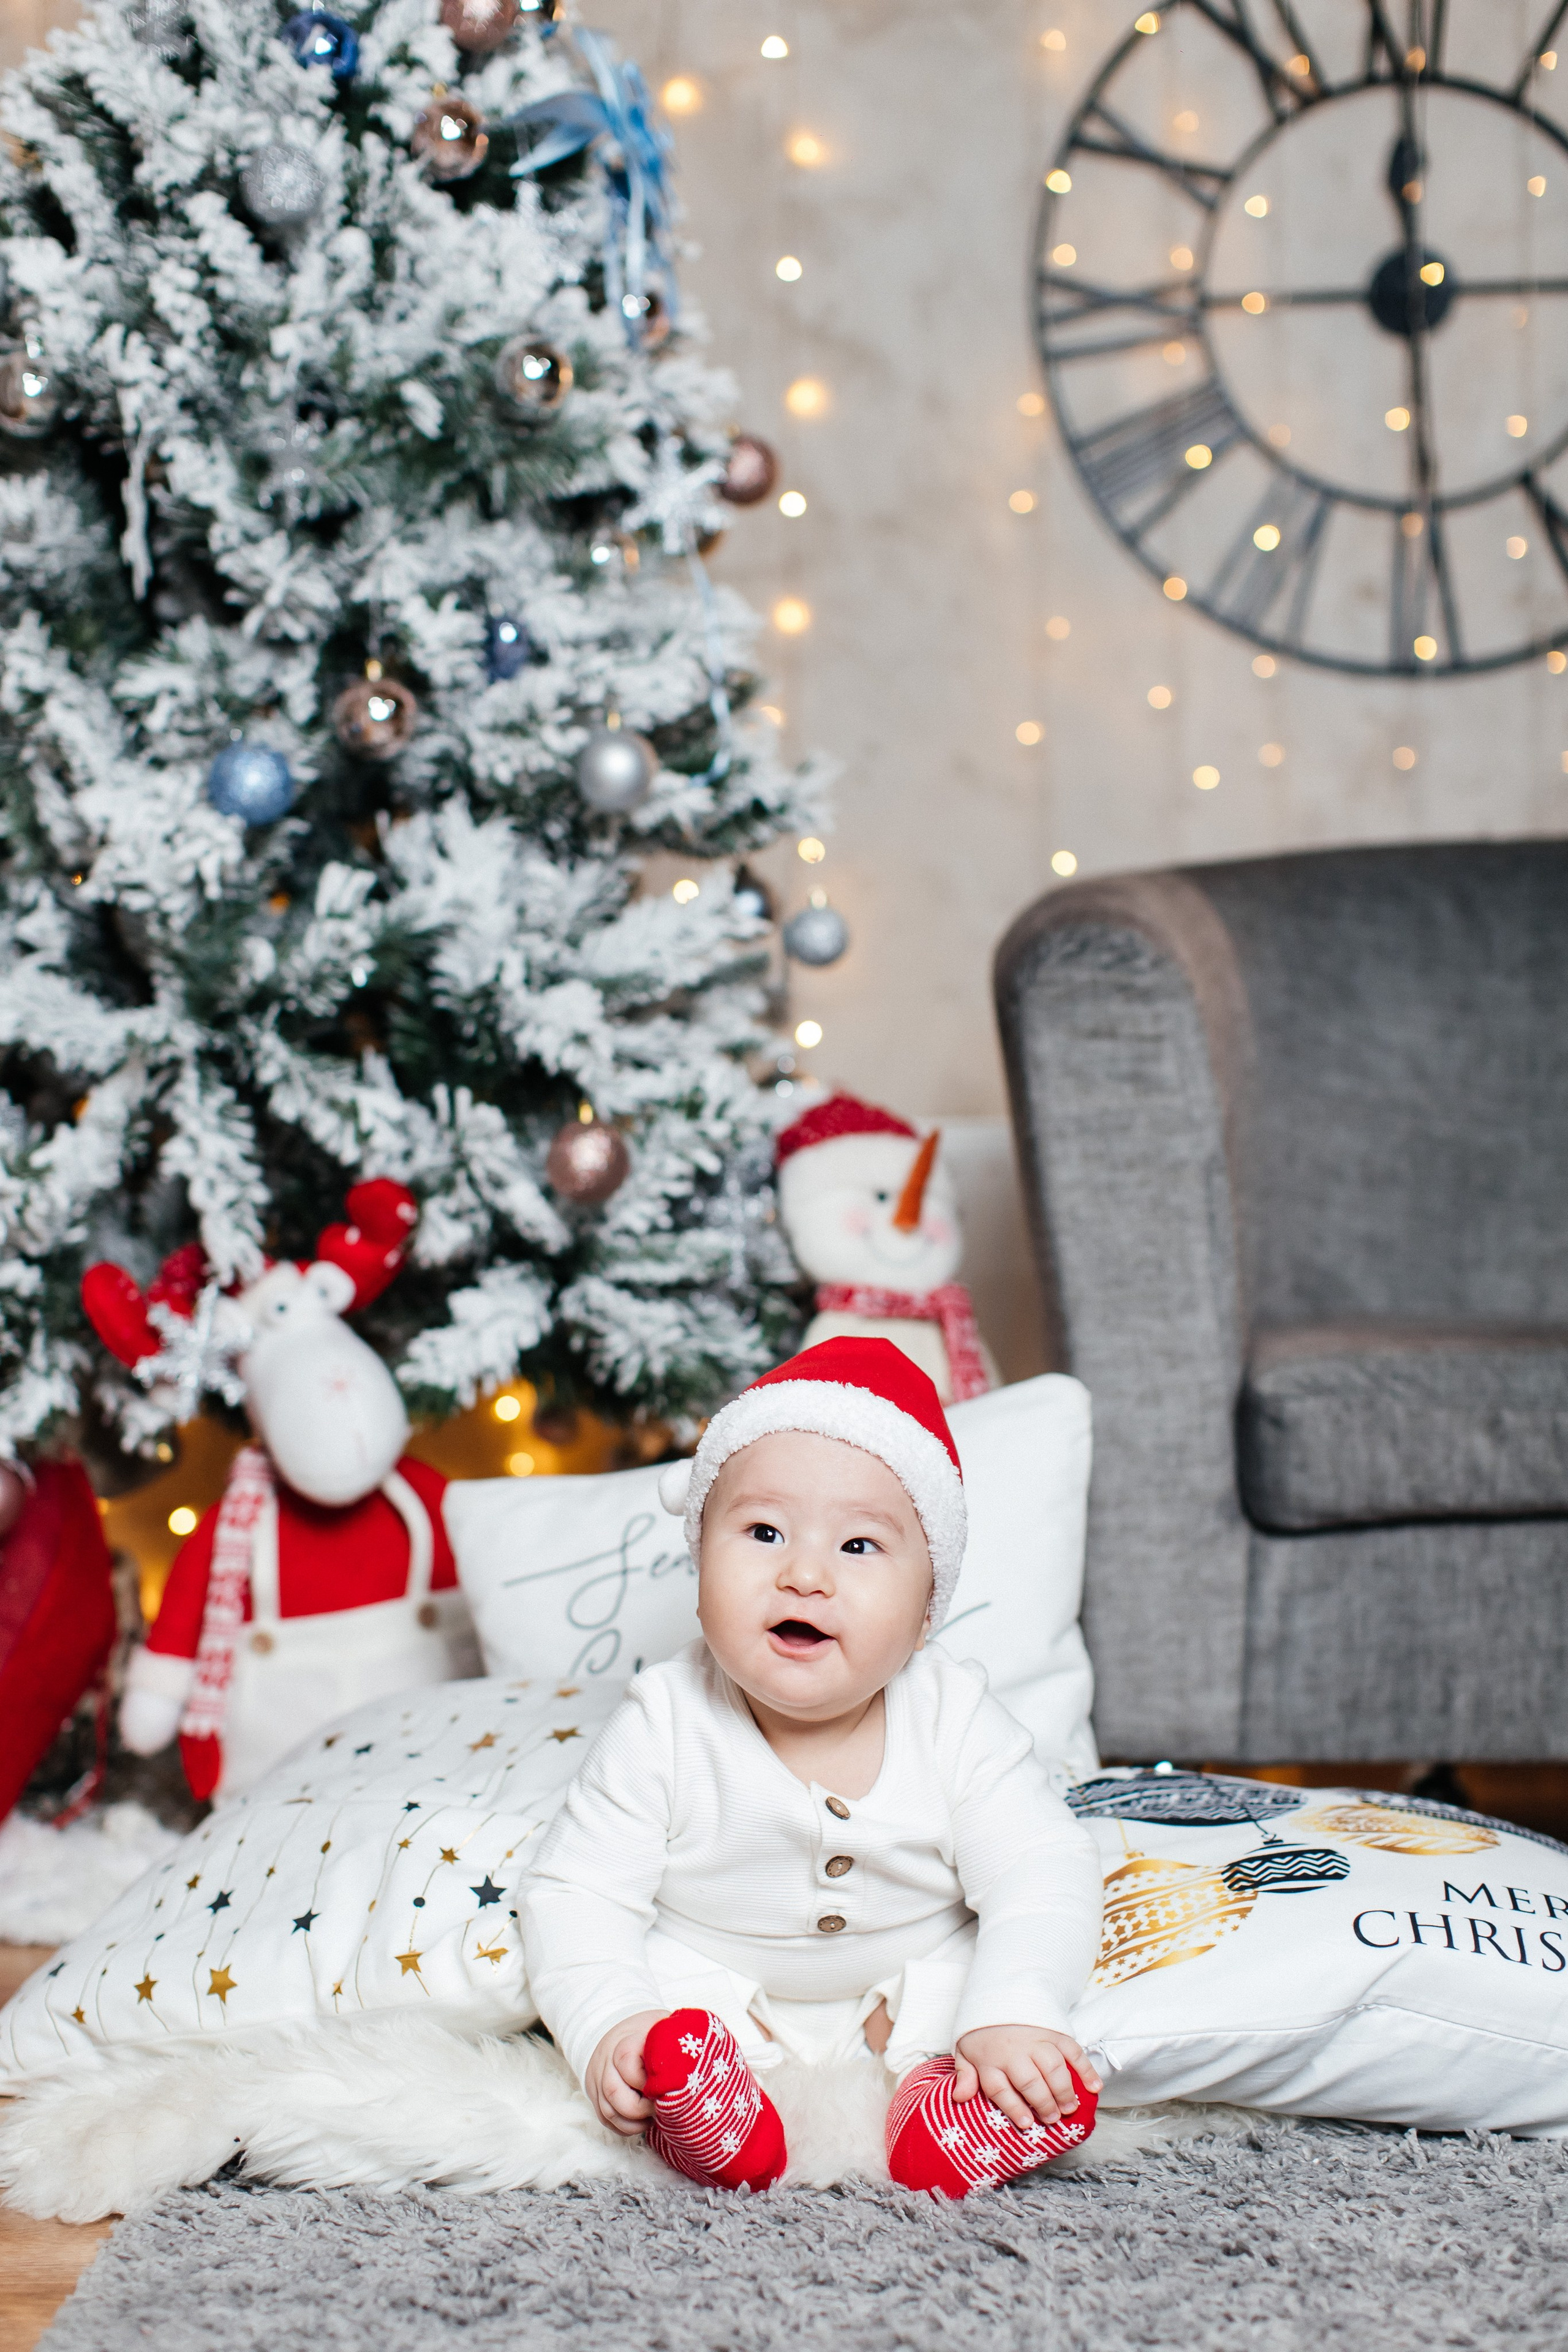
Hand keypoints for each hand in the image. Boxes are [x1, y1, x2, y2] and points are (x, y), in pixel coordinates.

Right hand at [584, 2010, 668, 2137]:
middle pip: (614, 2092)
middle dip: (641, 2109)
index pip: (626, 2060)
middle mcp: (607, 2059)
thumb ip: (676, 2039)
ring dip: (634, 2123)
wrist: (620, 2029)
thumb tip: (703, 2059)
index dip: (647, 2080)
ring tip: (654, 2117)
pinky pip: (605, 2120)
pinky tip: (642, 2122)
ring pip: (609, 2111)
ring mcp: (598, 2078)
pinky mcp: (595, 2095)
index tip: (667, 2088)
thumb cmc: (651, 2032)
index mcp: (626, 2040)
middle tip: (662, 2108)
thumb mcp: (665, 2027)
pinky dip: (625, 2127)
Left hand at [953, 2025, 1100, 2128]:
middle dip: (1044, 2104)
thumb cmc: (982, 2030)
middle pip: (1030, 2081)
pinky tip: (1094, 2088)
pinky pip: (1073, 2051)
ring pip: (1053, 2068)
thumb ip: (965, 2074)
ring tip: (1070, 2108)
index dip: (1014, 2109)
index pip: (1001, 2089)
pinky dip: (1085, 2069)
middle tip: (1053, 2119)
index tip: (1027, 2124)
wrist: (998, 1992)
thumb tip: (959, 2097)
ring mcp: (1036, 2040)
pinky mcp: (1054, 2031)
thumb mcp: (965, 2050)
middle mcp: (1014, 2051)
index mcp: (990, 2059)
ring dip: (1064, 2091)